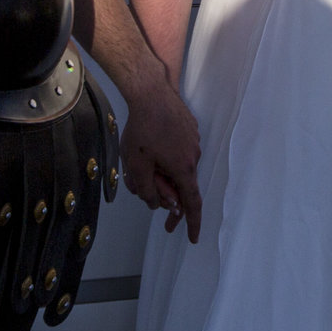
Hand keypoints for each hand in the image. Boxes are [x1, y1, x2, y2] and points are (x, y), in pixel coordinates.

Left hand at [122, 80, 205, 240]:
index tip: (193, 238)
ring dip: (161, 169)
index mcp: (183, 169)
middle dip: (162, 189)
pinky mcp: (189, 128)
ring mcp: (193, 141)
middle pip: (180, 183)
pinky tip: (150, 141)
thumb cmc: (143, 129)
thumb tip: (155, 203)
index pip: (191, 203)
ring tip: (139, 156)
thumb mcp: (137, 166)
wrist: (151, 92)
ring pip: (178, 166)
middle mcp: (194, 156)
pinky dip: (165, 154)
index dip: (192, 223)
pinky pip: (178, 150)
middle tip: (141, 184)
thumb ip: (146, 190)